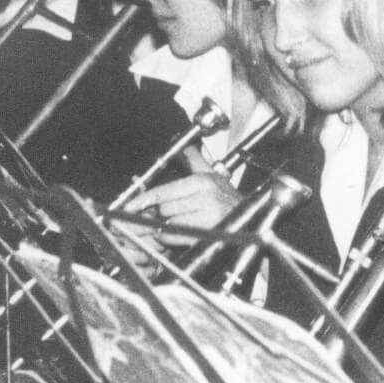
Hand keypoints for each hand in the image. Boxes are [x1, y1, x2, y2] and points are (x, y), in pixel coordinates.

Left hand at [124, 148, 243, 247]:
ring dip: (167, 226)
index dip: (144, 200)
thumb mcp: (213, 176)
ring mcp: (207, 216)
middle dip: (160, 214)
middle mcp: (205, 196)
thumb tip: (185, 145)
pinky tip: (182, 232)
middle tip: (163, 215)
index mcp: (202, 181)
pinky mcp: (207, 233)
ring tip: (178, 222)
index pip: (163, 191)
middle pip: (164, 208)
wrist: (253, 219)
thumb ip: (196, 160)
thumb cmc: (230, 200)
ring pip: (169, 222)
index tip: (130, 206)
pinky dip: (173, 237)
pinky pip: (177, 235)